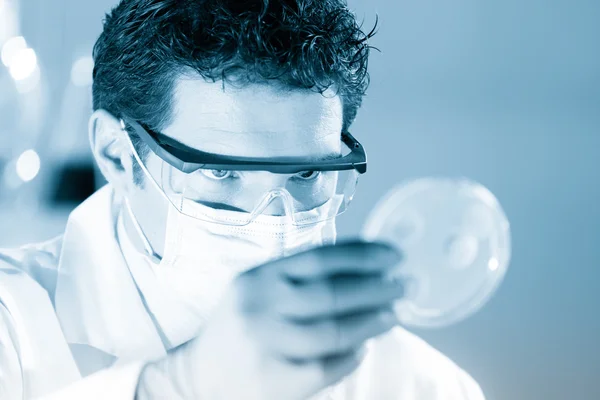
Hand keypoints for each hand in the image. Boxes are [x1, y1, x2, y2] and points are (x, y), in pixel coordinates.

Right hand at [136, 240, 403, 399]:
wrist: (200, 375)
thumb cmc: (240, 325)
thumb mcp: (260, 289)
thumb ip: (301, 278)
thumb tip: (364, 267)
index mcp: (259, 276)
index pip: (319, 258)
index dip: (362, 255)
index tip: (393, 254)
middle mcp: (260, 306)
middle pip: (332, 293)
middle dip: (377, 287)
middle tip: (405, 284)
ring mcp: (266, 345)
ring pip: (334, 331)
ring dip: (372, 320)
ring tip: (394, 313)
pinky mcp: (274, 381)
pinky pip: (326, 366)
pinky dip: (352, 355)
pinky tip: (364, 347)